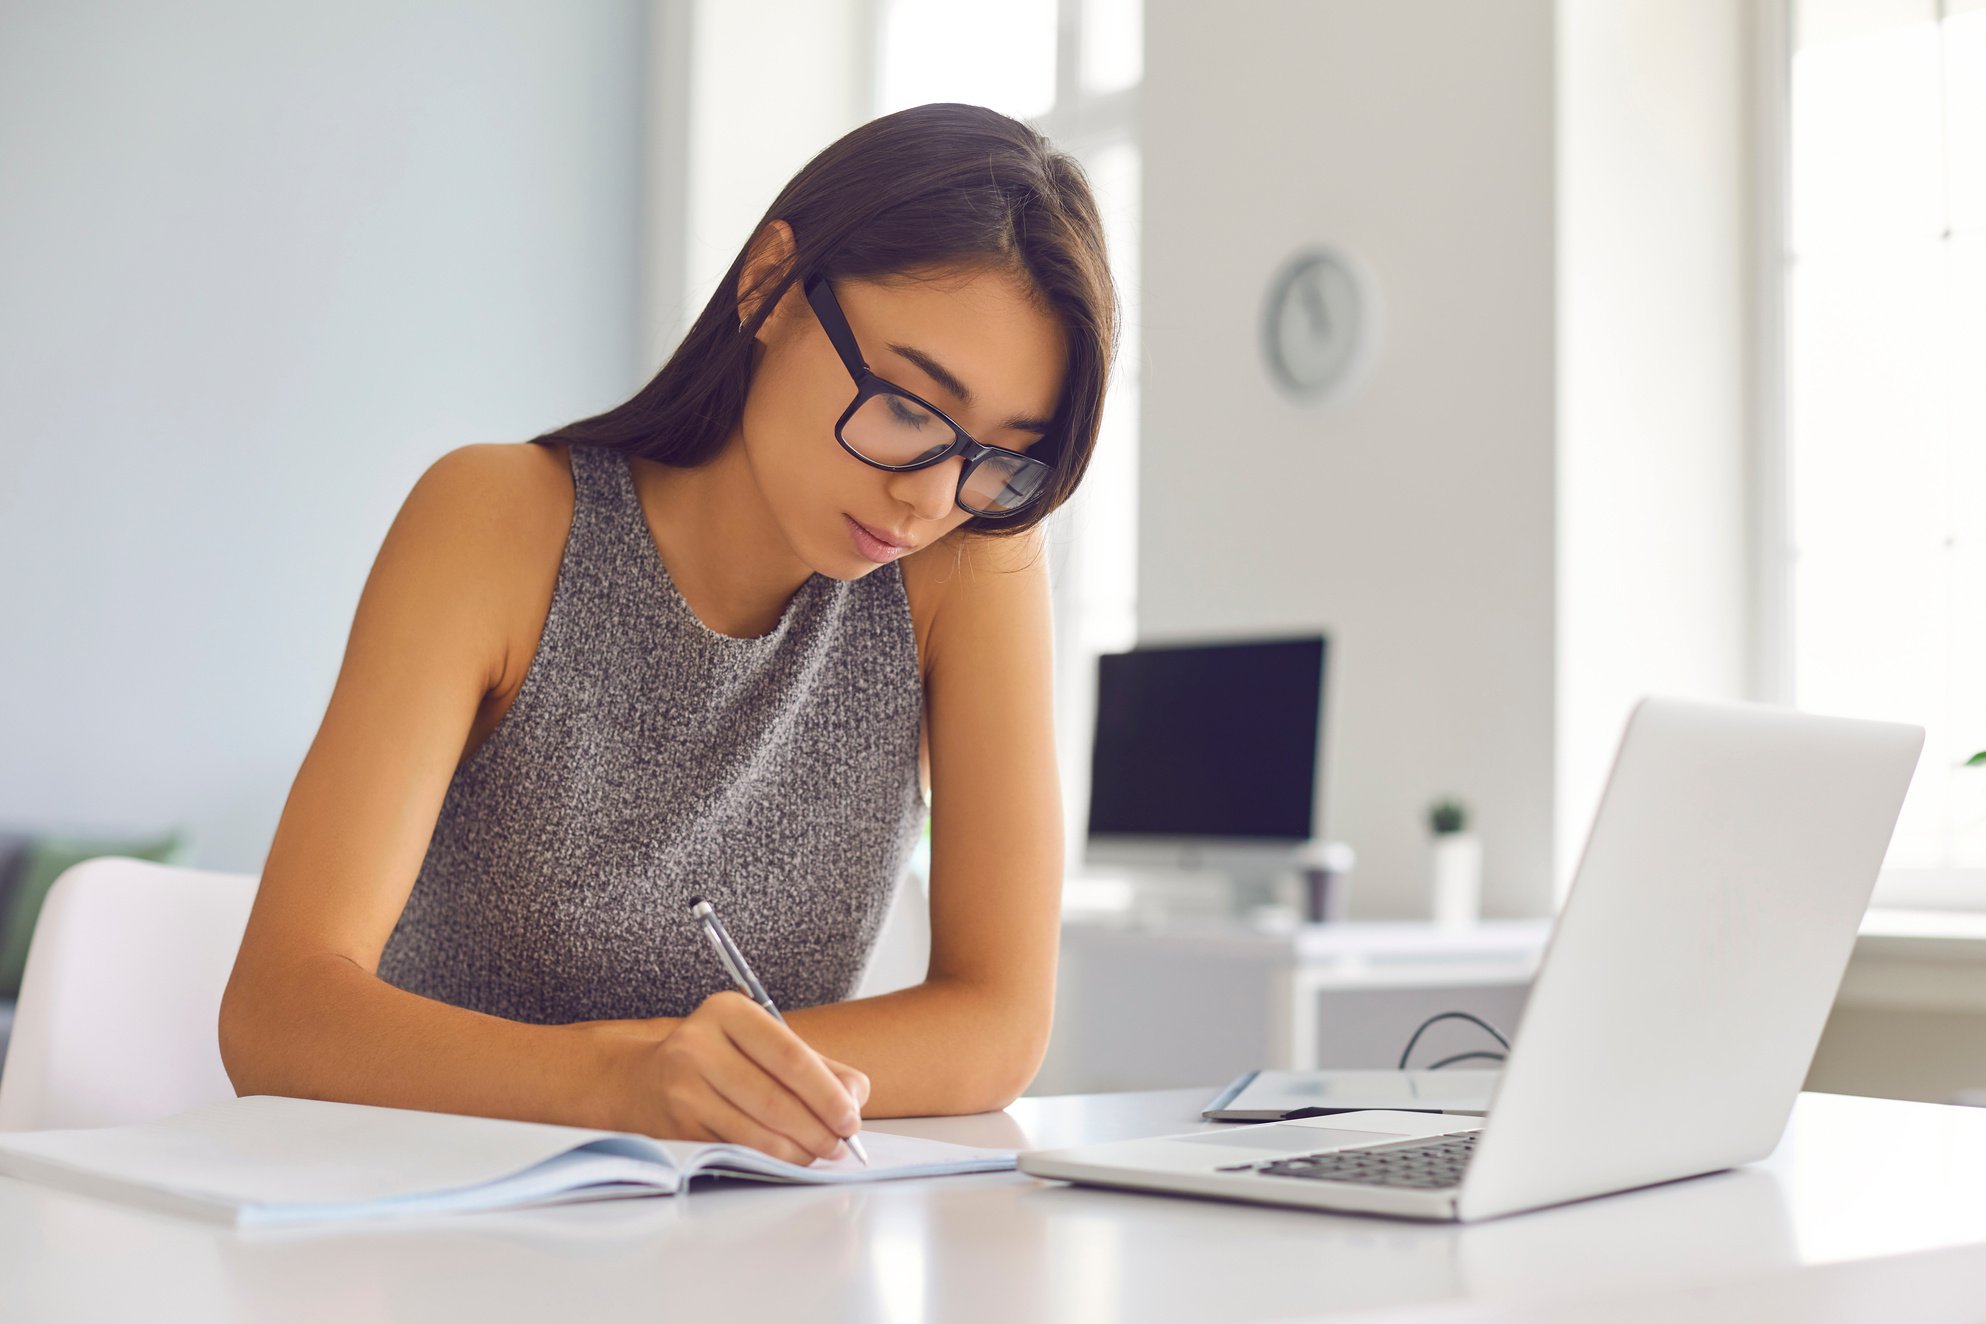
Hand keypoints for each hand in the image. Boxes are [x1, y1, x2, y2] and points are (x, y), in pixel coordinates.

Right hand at [609, 991, 870, 1164]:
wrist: (642, 1081)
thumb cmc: (720, 1061)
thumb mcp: (763, 1045)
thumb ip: (818, 1066)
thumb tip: (854, 1096)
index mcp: (728, 1012)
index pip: (789, 1055)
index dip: (826, 1092)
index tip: (851, 1117)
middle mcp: (699, 1045)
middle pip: (774, 1098)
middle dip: (818, 1128)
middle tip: (842, 1143)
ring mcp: (682, 1087)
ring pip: (756, 1130)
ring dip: (798, 1150)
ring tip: (821, 1152)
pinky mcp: (675, 1126)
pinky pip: (737, 1150)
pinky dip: (771, 1160)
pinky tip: (789, 1158)